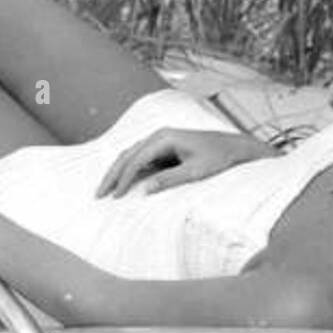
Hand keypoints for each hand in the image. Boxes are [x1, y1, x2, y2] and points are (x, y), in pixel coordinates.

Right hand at [95, 128, 277, 198]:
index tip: (115, 197)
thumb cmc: (218, 158)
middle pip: (127, 154)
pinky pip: (140, 157)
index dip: (123, 179)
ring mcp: (161, 139)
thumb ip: (170, 180)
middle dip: (112, 174)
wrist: (234, 147)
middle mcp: (160, 135)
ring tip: (105, 190)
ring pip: (130, 154)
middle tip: (98, 194)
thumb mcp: (196, 171)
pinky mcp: (164, 146)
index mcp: (165, 137)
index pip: (136, 159)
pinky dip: (128, 169)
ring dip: (117, 172)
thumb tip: (145, 190)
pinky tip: (121, 183)